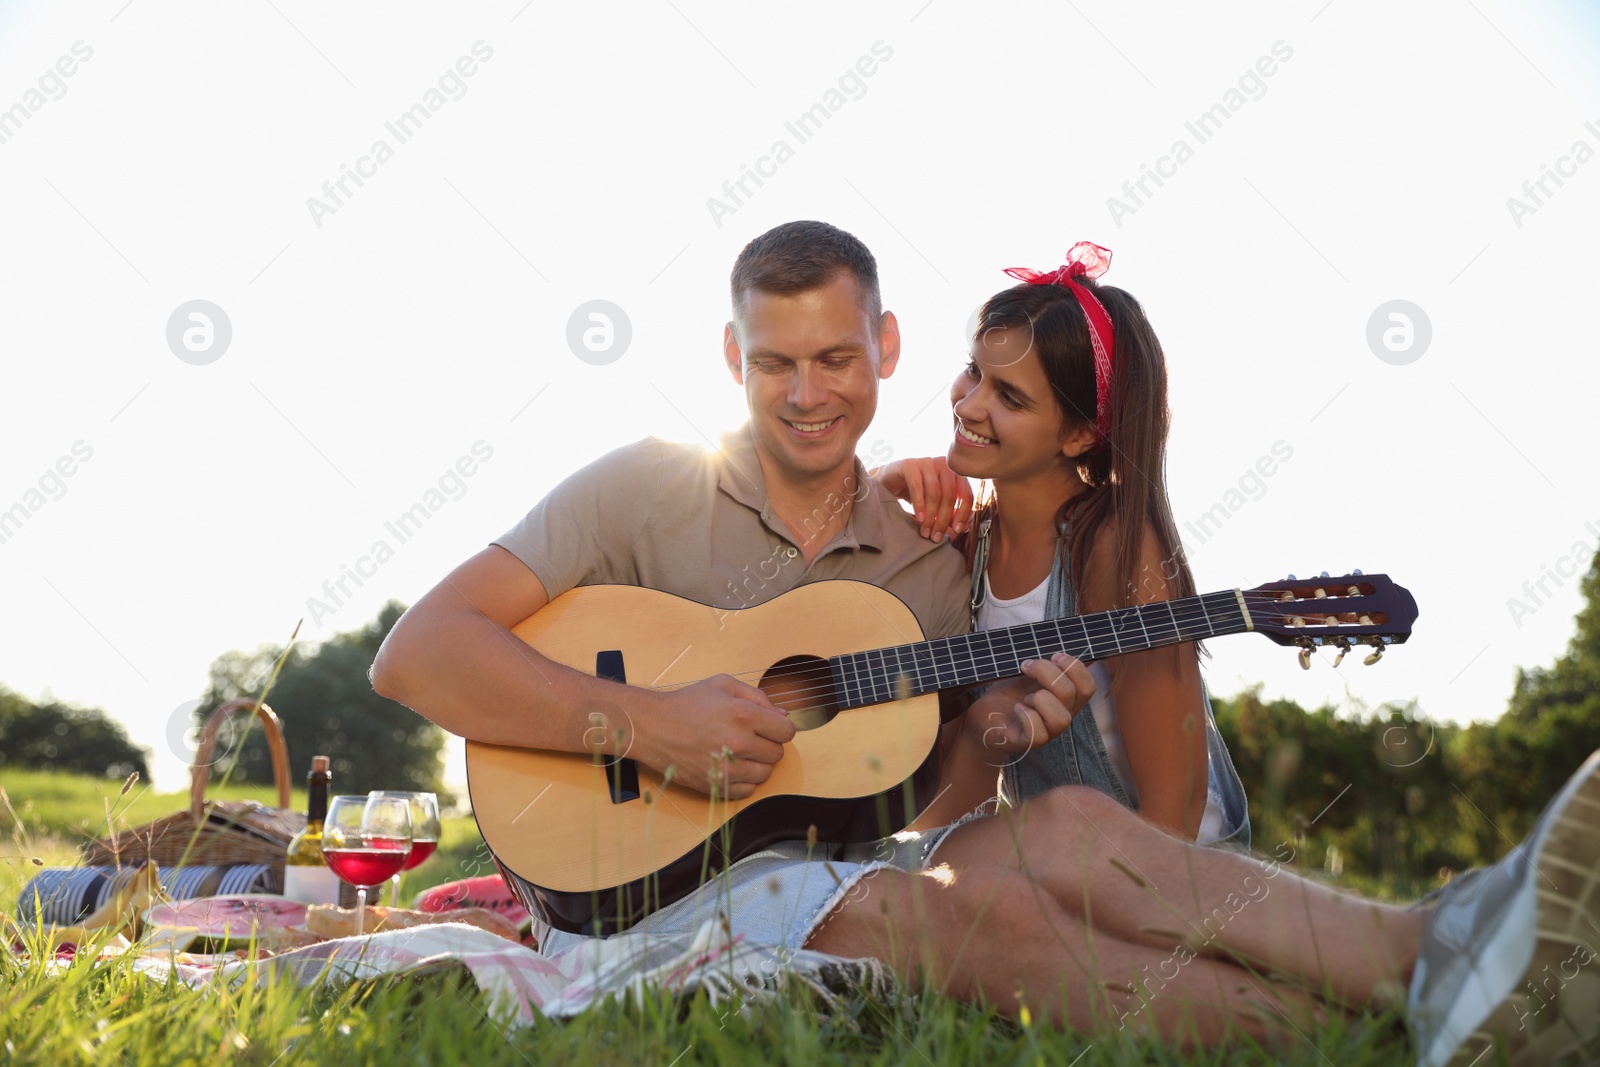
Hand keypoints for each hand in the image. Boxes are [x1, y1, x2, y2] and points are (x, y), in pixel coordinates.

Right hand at [631, 674, 795, 797]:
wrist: (653, 727)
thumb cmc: (687, 703)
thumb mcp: (723, 685)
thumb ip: (758, 697)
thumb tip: (783, 715)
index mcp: (744, 715)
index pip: (787, 731)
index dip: (779, 727)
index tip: (767, 726)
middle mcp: (739, 743)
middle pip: (777, 754)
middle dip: (767, 744)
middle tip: (747, 736)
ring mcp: (727, 768)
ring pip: (765, 774)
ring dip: (756, 763)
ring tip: (737, 751)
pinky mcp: (715, 785)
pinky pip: (748, 790)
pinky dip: (743, 780)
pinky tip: (729, 765)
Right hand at [872, 457, 973, 542]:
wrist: (889, 483)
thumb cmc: (914, 493)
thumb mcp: (934, 506)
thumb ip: (949, 514)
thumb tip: (963, 527)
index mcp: (954, 473)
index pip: (966, 493)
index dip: (963, 513)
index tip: (956, 530)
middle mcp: (943, 464)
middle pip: (950, 494)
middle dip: (943, 519)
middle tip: (936, 535)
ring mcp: (927, 462)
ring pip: (935, 492)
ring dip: (930, 515)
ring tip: (925, 530)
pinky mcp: (910, 465)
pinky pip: (917, 487)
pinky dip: (919, 505)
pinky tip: (918, 518)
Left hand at [965, 653, 1093, 754]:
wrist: (984, 717)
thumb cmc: (1009, 694)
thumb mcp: (1028, 674)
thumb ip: (1046, 665)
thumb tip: (1062, 645)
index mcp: (1067, 699)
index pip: (1088, 686)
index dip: (1075, 667)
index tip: (1053, 655)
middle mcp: (1062, 716)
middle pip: (1072, 695)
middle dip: (1048, 673)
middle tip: (1026, 666)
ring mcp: (1047, 732)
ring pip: (1060, 718)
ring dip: (1040, 699)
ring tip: (1025, 698)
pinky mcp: (1028, 742)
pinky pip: (1038, 734)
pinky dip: (1026, 716)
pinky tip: (1017, 709)